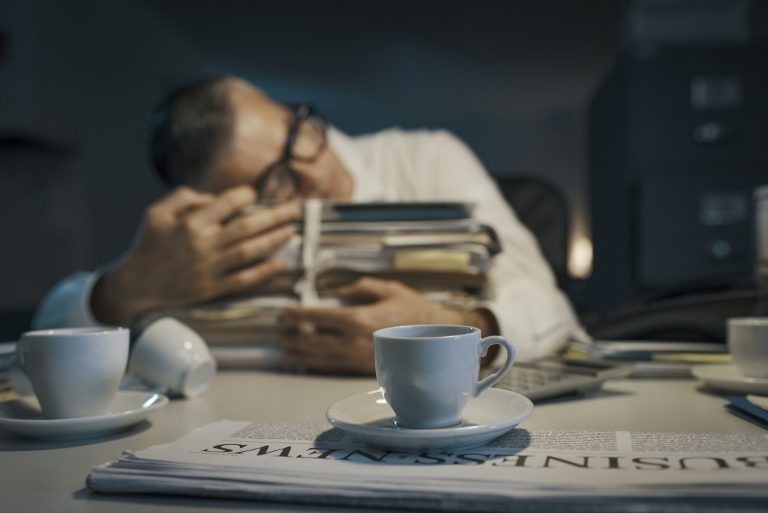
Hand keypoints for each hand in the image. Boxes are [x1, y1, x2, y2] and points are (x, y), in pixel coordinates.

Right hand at [92, 185, 301, 322]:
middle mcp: (203, 244)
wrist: (136, 285)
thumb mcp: (156, 213)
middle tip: (297, 208)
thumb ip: (183, 197)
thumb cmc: (148, 245)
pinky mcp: (213, 288)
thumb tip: (212, 195)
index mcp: (190, 223)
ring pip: (250, 251)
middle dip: (275, 215)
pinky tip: (280, 264)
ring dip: (275, 240)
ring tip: (293, 231)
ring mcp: (210, 268)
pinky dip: (264, 272)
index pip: (227, 203)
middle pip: (247, 226)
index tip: (255, 195)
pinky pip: (244, 279)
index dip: (246, 196)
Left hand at [280, 277, 491, 374]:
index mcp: (361, 319)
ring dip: (302, 355)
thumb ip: (361, 287)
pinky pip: (337, 368)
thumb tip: (338, 293)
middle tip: (280, 332)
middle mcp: (358, 342)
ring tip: (286, 350)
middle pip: (316, 342)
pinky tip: (307, 362)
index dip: (299, 315)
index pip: (321, 317)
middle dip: (295, 337)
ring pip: (323, 359)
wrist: (441, 337)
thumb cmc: (414, 308)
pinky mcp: (367, 370)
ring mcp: (362, 359)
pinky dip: (318, 365)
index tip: (284, 312)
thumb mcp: (389, 288)